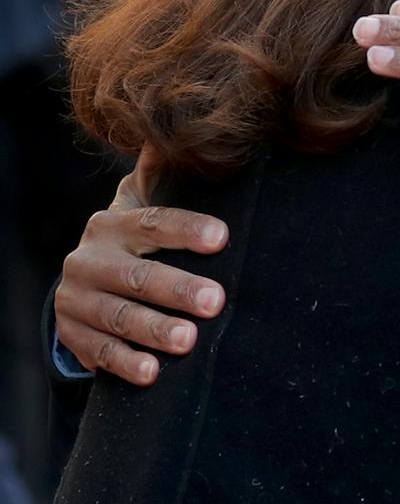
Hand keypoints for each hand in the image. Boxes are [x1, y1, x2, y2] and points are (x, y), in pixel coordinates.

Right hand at [54, 147, 228, 385]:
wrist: (86, 281)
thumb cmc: (137, 240)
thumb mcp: (145, 206)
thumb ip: (162, 174)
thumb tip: (178, 131)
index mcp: (113, 224)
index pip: (153, 223)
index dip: (187, 230)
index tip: (223, 238)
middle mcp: (90, 260)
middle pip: (137, 276)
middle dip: (178, 289)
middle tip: (216, 301)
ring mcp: (78, 299)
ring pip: (118, 316)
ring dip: (154, 329)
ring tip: (189, 340)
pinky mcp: (73, 335)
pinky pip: (99, 352)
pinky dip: (125, 363)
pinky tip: (152, 373)